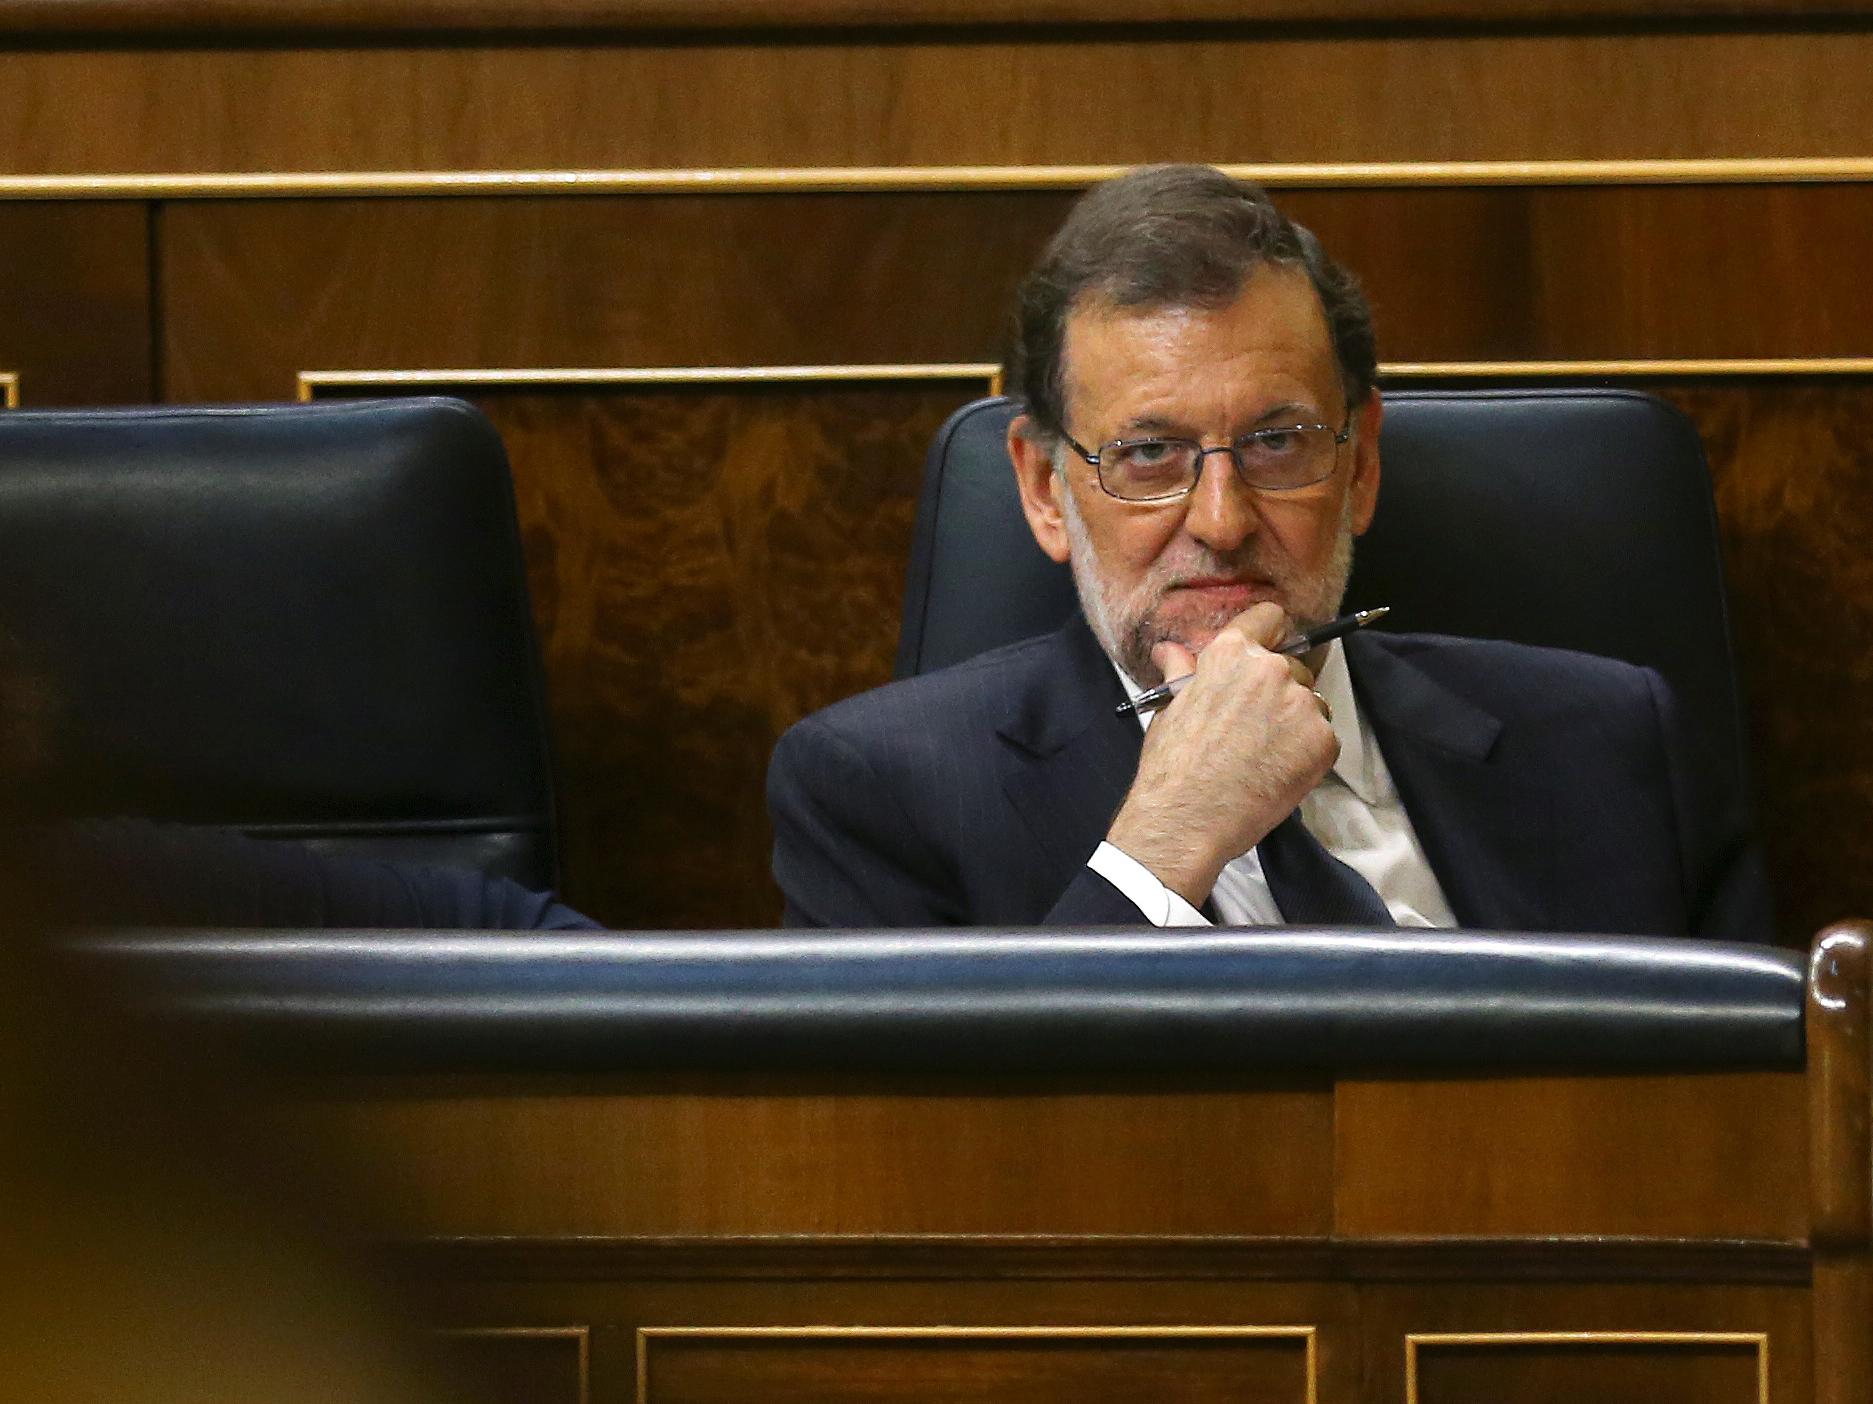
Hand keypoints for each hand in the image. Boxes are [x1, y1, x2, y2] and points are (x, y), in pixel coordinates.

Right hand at [1105, 602, 1338, 905]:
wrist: (1187, 821)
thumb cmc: (1172, 766)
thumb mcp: (1170, 708)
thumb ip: (1181, 672)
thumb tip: (1168, 651)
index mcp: (1232, 653)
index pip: (1270, 617)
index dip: (1268, 635)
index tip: (1265, 654)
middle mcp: (1272, 670)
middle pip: (1294, 665)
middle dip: (1279, 689)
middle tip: (1254, 725)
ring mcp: (1301, 704)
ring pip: (1310, 701)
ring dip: (1295, 721)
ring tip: (1264, 753)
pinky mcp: (1323, 740)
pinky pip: (1323, 735)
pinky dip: (1307, 752)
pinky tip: (1278, 770)